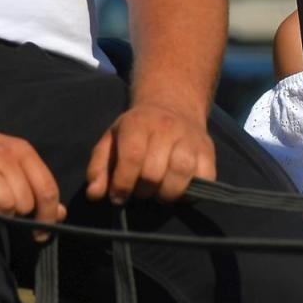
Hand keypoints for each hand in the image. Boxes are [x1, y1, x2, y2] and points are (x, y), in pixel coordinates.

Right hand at [0, 117, 65, 232]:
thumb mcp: (8, 158)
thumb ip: (34, 183)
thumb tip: (59, 214)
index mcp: (20, 150)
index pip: (47, 189)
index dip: (47, 217)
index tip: (39, 234)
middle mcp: (1, 156)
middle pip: (25, 203)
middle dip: (16, 215)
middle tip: (0, 209)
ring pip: (5, 206)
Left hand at [85, 99, 215, 204]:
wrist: (172, 105)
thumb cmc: (136, 130)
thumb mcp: (111, 141)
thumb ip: (98, 168)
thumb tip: (94, 194)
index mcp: (138, 123)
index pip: (132, 157)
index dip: (123, 184)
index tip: (118, 197)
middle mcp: (167, 128)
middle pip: (154, 172)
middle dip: (143, 191)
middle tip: (140, 190)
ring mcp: (190, 138)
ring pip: (181, 175)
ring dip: (166, 194)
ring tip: (159, 192)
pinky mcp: (208, 151)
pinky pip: (205, 179)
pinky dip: (191, 192)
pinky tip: (179, 189)